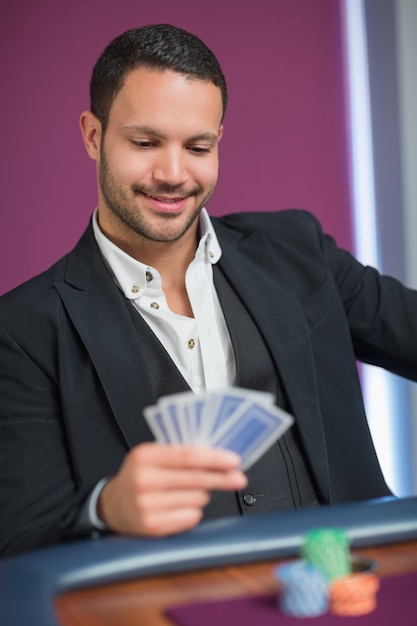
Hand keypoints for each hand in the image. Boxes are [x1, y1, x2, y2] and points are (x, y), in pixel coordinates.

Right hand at [97, 442, 246, 536]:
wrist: (113, 505)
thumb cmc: (140, 476)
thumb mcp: (152, 456)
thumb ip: (179, 453)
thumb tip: (217, 456)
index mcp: (145, 456)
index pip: (188, 456)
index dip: (214, 459)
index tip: (233, 461)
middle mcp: (143, 480)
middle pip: (195, 479)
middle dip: (222, 478)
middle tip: (238, 478)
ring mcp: (146, 505)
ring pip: (196, 499)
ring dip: (202, 495)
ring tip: (189, 492)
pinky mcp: (151, 526)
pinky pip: (190, 518)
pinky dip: (194, 512)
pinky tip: (182, 506)